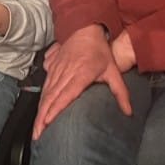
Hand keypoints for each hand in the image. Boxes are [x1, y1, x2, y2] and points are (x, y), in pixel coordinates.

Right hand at [33, 25, 130, 139]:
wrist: (85, 28)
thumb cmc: (100, 51)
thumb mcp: (113, 70)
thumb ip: (120, 92)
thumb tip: (128, 112)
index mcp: (81, 74)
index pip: (65, 95)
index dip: (55, 109)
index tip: (47, 123)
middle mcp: (65, 73)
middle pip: (51, 98)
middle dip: (42, 118)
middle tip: (37, 136)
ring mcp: (56, 69)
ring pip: (45, 93)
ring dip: (39, 112)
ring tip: (36, 129)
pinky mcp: (51, 67)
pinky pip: (44, 86)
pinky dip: (40, 101)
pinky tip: (39, 112)